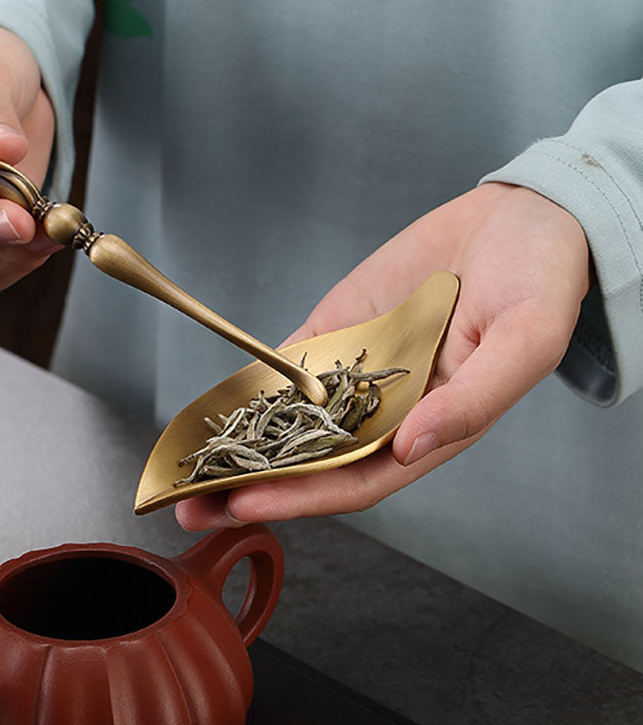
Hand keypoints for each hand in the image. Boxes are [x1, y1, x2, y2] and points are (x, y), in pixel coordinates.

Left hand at [175, 183, 590, 528]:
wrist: (522, 217)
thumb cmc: (540, 283)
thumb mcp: (527, 341)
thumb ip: (473, 399)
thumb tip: (413, 445)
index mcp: (429, 430)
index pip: (355, 481)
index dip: (301, 497)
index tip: (245, 502)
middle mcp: (384, 414)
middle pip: (310, 465)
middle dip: (250, 487)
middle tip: (188, 507)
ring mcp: (355, 377)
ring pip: (288, 424)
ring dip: (238, 449)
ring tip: (183, 469)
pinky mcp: (336, 336)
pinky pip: (286, 370)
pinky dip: (249, 392)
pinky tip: (210, 411)